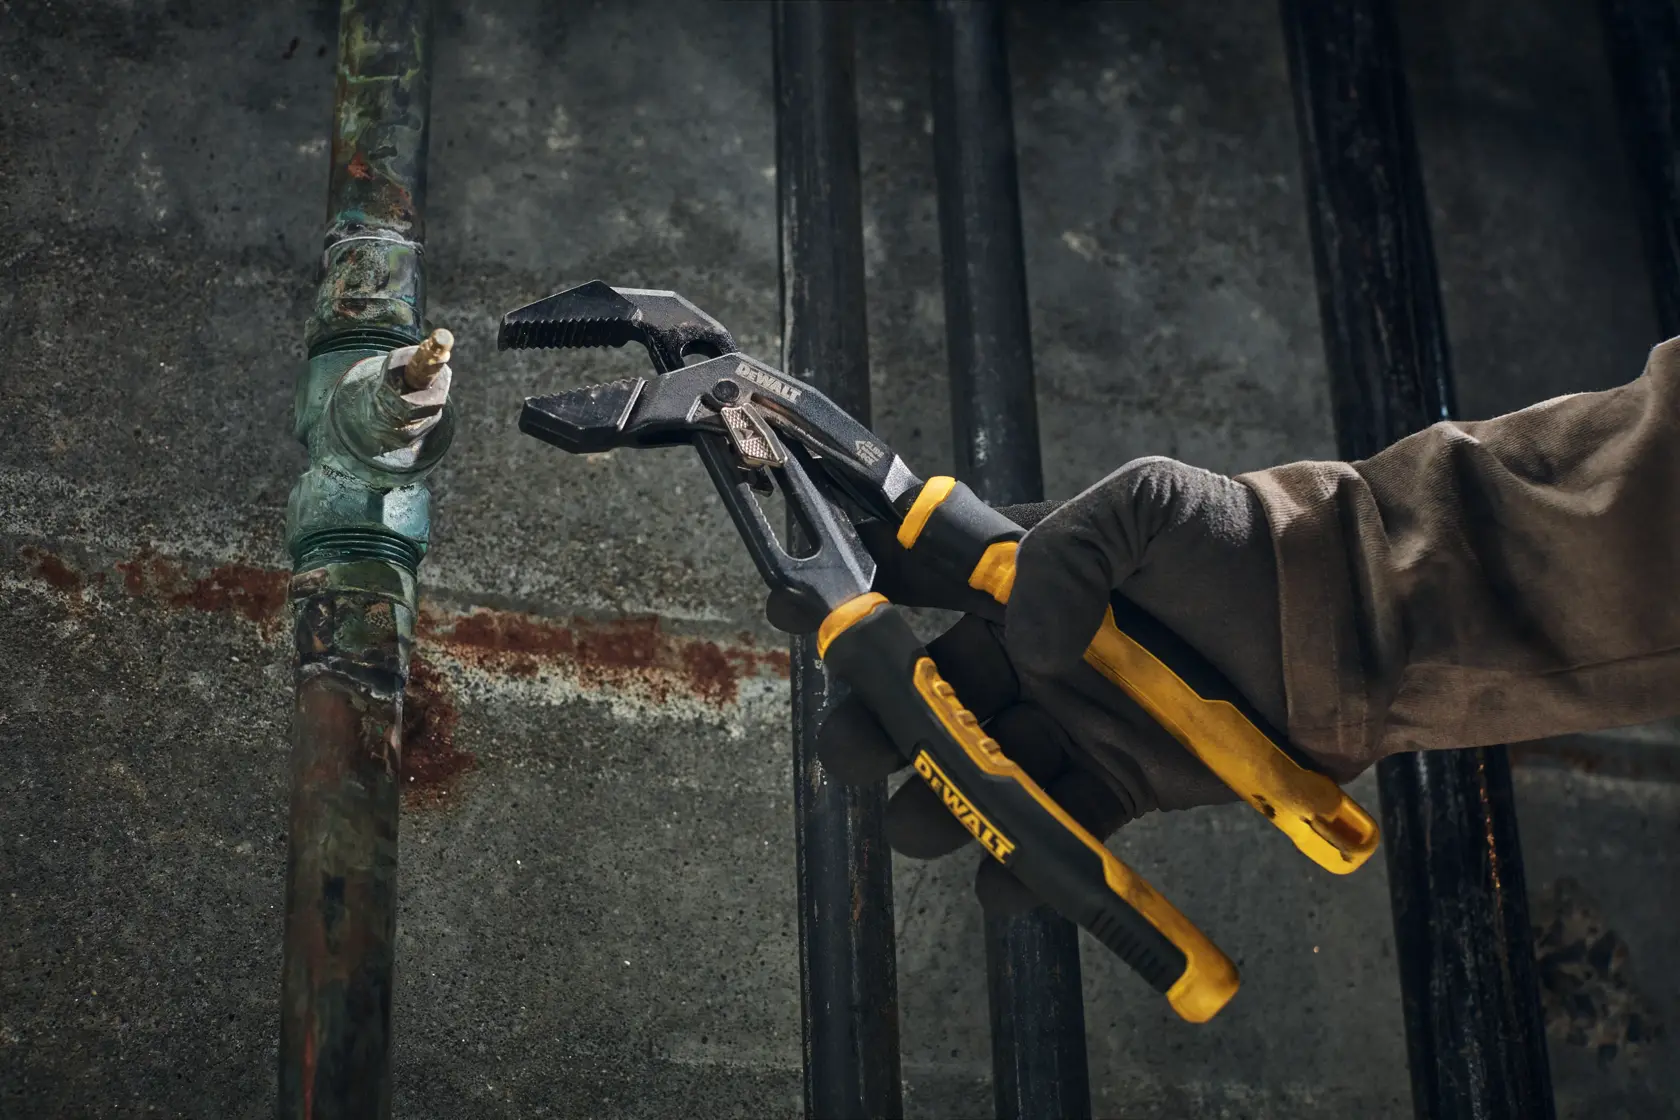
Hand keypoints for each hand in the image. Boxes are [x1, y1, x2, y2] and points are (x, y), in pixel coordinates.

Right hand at [816, 457, 1289, 913]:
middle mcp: (1031, 654)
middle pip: (922, 696)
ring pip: (974, 771)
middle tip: (859, 747)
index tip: (801, 614)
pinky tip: (1006, 880)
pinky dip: (1024, 869)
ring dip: (936, 803)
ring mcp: (1073, 723)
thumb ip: (1067, 551)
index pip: (912, 585)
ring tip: (926, 819)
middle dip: (873, 724)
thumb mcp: (1147, 501)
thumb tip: (1021, 644)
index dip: (851, 601)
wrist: (1347, 619)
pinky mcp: (1123, 784)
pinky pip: (1056, 833)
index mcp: (1021, 578)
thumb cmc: (1241, 542)